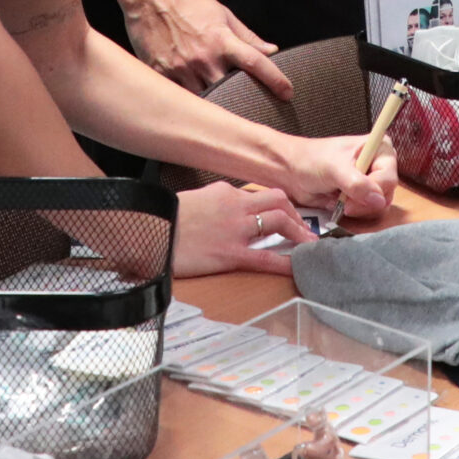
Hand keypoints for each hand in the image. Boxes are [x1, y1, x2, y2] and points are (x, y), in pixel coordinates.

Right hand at [124, 0, 293, 98]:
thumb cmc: (189, 1)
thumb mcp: (223, 14)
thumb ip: (248, 37)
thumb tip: (272, 50)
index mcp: (222, 40)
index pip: (256, 63)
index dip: (276, 80)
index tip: (288, 93)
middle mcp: (203, 57)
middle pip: (230, 90)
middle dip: (242, 100)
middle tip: (252, 107)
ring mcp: (180, 68)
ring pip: (204, 100)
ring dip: (215, 105)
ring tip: (224, 112)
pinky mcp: (161, 74)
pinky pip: (179, 97)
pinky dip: (189, 102)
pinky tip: (194, 106)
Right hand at [171, 182, 317, 277]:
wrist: (149, 232)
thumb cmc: (164, 220)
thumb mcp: (192, 202)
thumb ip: (212, 206)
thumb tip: (219, 215)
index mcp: (225, 192)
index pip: (258, 194)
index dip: (274, 205)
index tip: (282, 215)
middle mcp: (236, 205)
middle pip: (278, 201)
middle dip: (295, 213)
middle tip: (304, 228)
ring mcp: (236, 229)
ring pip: (279, 220)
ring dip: (298, 231)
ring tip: (309, 244)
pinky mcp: (231, 254)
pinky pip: (266, 257)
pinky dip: (285, 262)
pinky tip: (296, 266)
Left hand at [275, 134, 398, 222]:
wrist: (291, 171)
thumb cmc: (312, 161)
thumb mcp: (335, 168)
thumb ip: (357, 184)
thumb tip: (379, 200)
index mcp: (379, 148)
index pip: (389, 177)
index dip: (373, 191)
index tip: (351, 198)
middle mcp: (379, 164)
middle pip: (386, 194)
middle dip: (365, 202)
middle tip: (344, 203)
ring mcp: (371, 181)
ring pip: (378, 206)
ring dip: (359, 209)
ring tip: (340, 203)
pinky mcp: (361, 196)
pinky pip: (368, 212)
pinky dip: (355, 213)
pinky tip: (340, 206)